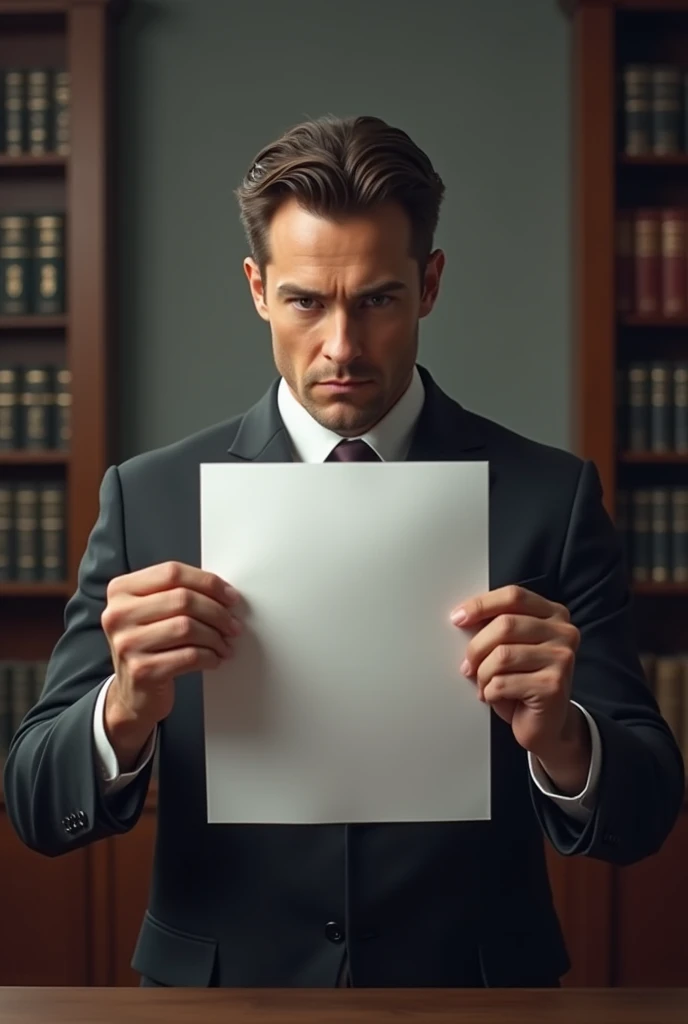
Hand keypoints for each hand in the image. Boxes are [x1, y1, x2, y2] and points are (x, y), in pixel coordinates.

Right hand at [101, 561, 240, 766]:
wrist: (133, 694)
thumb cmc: (150, 646)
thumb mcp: (152, 613)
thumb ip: (177, 594)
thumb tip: (224, 592)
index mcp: (120, 591)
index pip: (172, 572)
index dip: (207, 582)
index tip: (230, 596)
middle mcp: (118, 614)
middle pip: (182, 599)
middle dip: (217, 612)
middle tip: (233, 624)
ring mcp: (127, 643)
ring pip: (188, 627)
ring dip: (215, 636)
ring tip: (225, 644)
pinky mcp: (142, 670)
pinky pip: (189, 656)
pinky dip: (209, 656)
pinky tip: (214, 659)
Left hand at [451, 584, 588, 790]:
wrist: (548, 725)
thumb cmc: (523, 681)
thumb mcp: (512, 646)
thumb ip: (497, 627)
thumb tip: (462, 617)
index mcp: (554, 615)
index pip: (514, 597)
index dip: (482, 604)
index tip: (458, 618)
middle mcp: (564, 633)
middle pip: (504, 625)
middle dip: (476, 647)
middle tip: (468, 665)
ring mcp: (562, 659)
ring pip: (501, 656)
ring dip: (482, 674)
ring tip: (485, 684)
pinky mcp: (554, 686)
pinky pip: (503, 683)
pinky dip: (489, 692)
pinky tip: (496, 697)